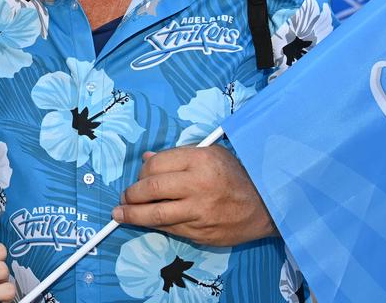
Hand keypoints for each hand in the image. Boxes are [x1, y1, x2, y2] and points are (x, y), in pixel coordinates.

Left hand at [112, 146, 276, 246]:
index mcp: (200, 160)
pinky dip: (153, 225)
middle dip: (131, 194)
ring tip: (120, 214)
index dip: (141, 171)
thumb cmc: (236, 175)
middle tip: (124, 197)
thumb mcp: (211, 153)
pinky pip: (170, 229)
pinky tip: (144, 222)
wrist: (266, 204)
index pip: (156, 165)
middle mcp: (198, 185)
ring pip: (156, 215)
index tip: (138, 176)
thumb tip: (146, 159)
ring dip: (132, 215)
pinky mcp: (201, 232)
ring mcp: (199, 212)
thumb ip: (178, 156)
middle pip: (151, 189)